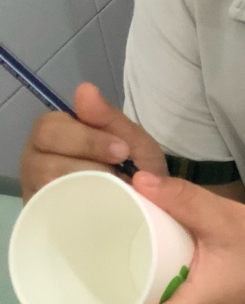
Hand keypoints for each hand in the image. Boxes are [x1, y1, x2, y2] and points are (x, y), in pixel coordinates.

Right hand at [20, 83, 167, 197]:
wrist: (148, 208)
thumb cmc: (134, 168)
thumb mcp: (132, 140)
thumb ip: (109, 116)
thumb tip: (84, 88)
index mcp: (56, 134)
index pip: (50, 127)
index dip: (87, 138)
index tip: (122, 151)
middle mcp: (37, 159)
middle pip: (43, 156)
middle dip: (87, 160)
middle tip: (120, 171)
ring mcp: (36, 188)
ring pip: (46, 182)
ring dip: (86, 184)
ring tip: (114, 190)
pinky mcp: (42, 215)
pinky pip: (49, 209)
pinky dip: (77, 207)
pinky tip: (99, 207)